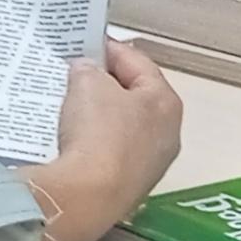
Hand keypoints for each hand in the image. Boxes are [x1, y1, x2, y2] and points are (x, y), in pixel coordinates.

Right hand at [22, 39, 181, 240]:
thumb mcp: (87, 85)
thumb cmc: (96, 131)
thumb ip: (88, 70)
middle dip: (107, 84)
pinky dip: (96, 144)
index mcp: (166, 102)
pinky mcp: (131, 188)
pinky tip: (75, 140)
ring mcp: (152, 165)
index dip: (110, 49)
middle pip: (135, 98)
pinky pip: (113, 154)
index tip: (87, 44)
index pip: (138, 63)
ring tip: (72, 105)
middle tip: (78, 73)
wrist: (88, 196)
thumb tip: (86, 71)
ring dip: (102, 115)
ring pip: (125, 128)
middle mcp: (168, 134)